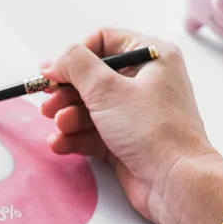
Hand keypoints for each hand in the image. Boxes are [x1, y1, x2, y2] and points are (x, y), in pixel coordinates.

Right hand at [40, 28, 222, 223]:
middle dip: (66, 92)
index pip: (104, 41)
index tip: (54, 74)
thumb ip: (75, 65)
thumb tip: (52, 61)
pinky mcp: (126, 142)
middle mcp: (145, 81)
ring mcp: (135, 114)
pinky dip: (75, 138)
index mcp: (151, 56)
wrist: (175, 182)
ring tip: (59, 127)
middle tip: (48, 105)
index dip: (75, 56)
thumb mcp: (108, 88)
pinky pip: (93, 133)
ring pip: (90, 108)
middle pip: (92, 78)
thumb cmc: (150, 129)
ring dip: (68, 117)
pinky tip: (60, 144)